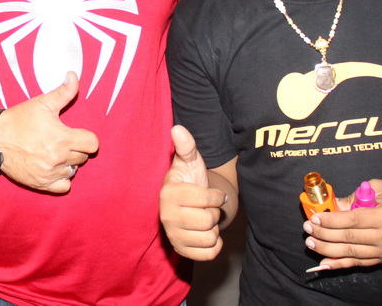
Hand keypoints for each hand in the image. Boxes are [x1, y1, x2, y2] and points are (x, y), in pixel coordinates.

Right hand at [0, 71, 99, 193]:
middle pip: (83, 157)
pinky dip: (62, 178)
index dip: (86, 137)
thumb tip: (74, 75)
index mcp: (62, 138)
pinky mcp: (40, 183)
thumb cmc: (19, 119)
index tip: (76, 133)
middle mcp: (58, 158)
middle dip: (75, 148)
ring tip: (55, 153)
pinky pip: (63, 186)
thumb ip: (64, 91)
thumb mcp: (42, 102)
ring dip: (68, 162)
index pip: (92, 144)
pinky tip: (54, 168)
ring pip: (73, 170)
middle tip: (61, 140)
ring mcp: (49, 173)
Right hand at [159, 125, 228, 260]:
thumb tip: (177, 128)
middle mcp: (167, 216)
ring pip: (210, 238)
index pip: (207, 199)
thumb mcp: (191, 162)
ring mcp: (172, 235)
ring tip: (202, 219)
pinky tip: (205, 234)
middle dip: (213, 213)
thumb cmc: (190, 180)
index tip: (209, 193)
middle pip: (209, 220)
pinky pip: (209, 254)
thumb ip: (187, 146)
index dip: (215, 196)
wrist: (188, 205)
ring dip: (213, 228)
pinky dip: (214, 245)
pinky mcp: (180, 250)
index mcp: (169, 193)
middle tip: (204, 207)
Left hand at [302, 179, 381, 270]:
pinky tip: (325, 263)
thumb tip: (333, 205)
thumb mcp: (381, 188)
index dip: (330, 220)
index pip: (351, 221)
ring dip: (328, 249)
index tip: (314, 217)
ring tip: (311, 243)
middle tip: (307, 229)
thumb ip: (356, 196)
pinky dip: (341, 264)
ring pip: (352, 254)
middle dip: (324, 234)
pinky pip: (360, 263)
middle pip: (349, 238)